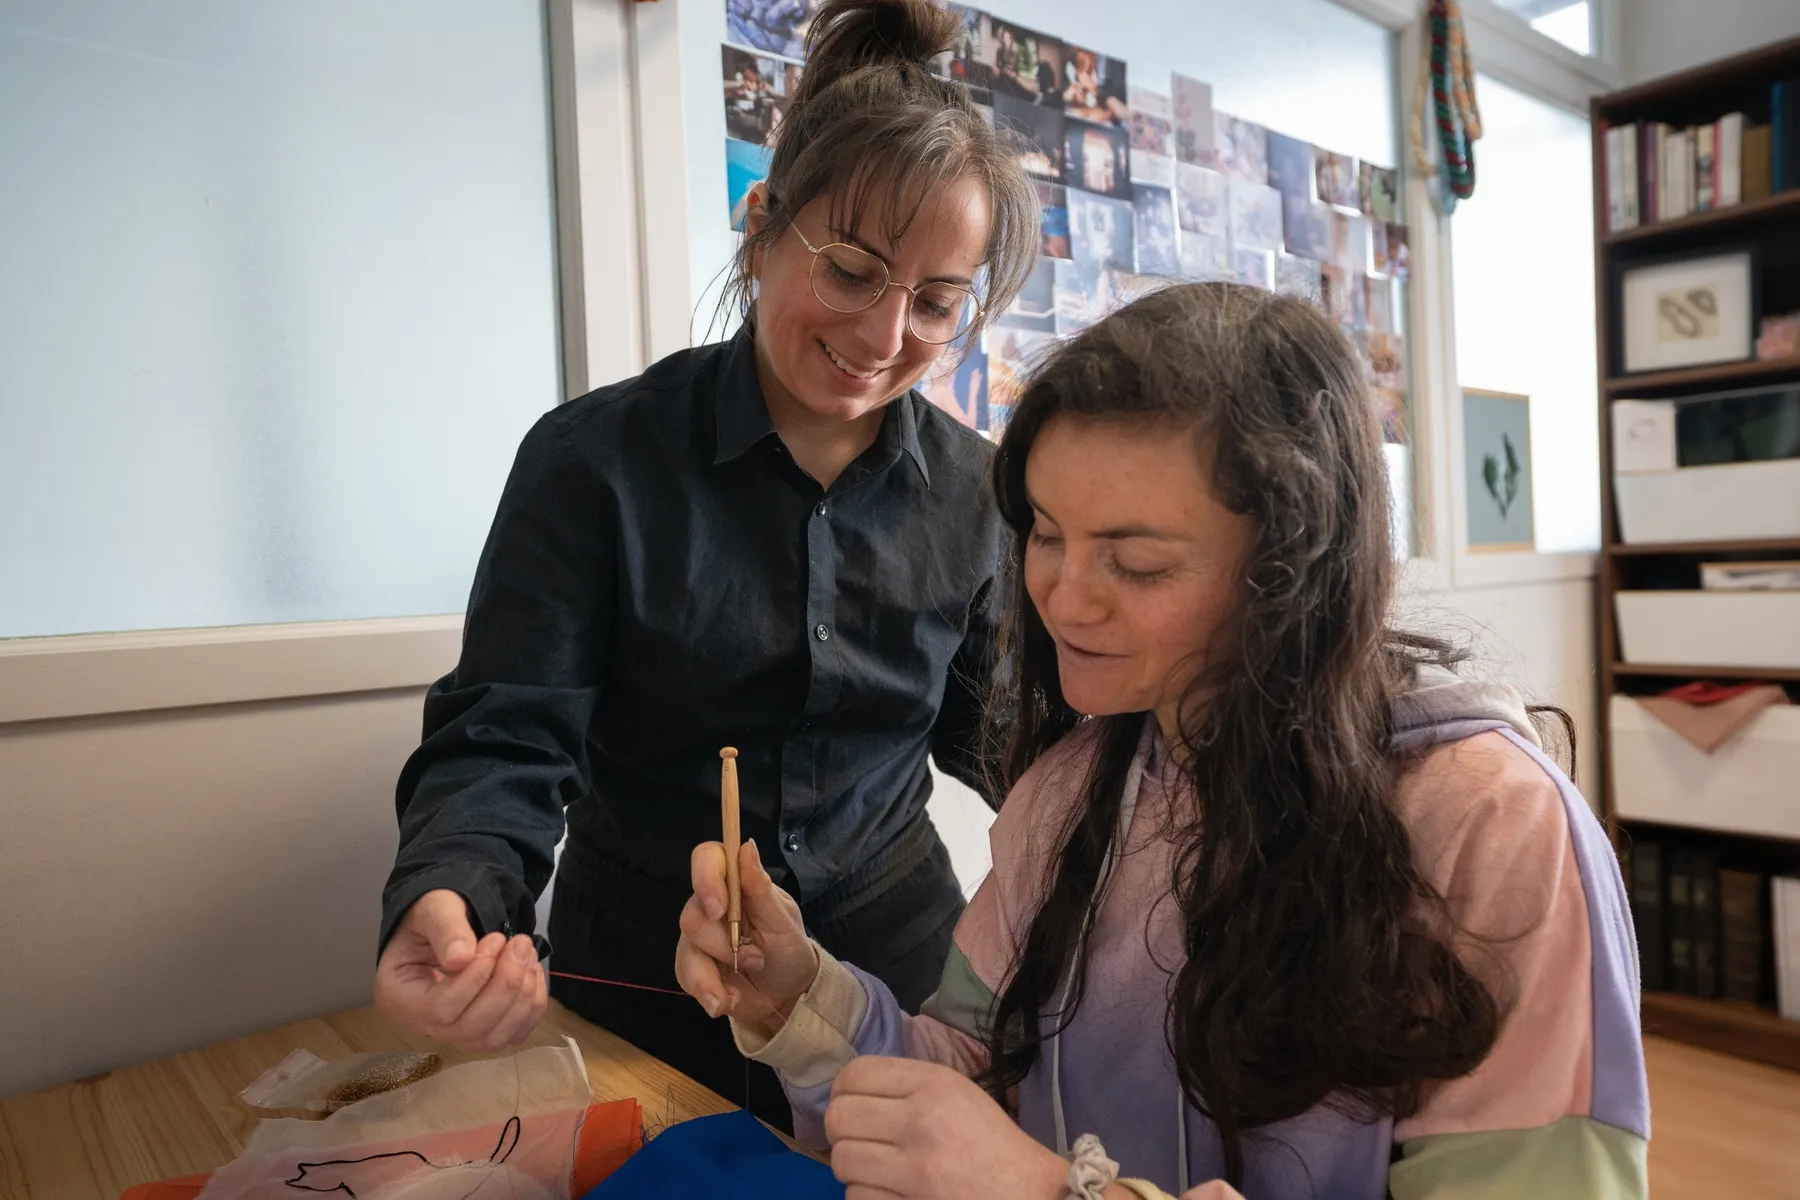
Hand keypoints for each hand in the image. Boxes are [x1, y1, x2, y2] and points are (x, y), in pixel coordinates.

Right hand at [373, 888, 546, 1052]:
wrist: (446, 924)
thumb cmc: (433, 915)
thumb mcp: (434, 909)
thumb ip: (446, 930)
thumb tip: (461, 958)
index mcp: (400, 997)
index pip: (439, 1008)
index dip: (475, 978)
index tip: (496, 939)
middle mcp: (424, 1025)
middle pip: (470, 1028)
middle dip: (505, 985)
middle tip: (520, 943)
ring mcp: (455, 1034)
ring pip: (495, 1038)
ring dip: (522, 995)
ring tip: (526, 952)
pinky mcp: (485, 1032)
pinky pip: (514, 1034)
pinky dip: (532, 1005)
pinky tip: (531, 970)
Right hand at [674, 839, 815, 1037]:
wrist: (787, 995)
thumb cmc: (789, 949)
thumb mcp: (784, 921)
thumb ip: (761, 889)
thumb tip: (747, 846)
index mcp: (736, 884)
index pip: (707, 859)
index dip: (705, 878)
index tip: (719, 909)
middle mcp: (711, 906)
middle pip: (692, 913)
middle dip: (723, 944)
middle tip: (756, 959)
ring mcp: (698, 937)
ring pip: (686, 948)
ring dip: (715, 974)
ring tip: (742, 987)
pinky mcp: (692, 967)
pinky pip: (685, 976)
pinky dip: (708, 992)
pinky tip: (729, 1000)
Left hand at [824, 1057, 1067, 1199]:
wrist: (1030, 1194)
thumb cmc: (991, 1143)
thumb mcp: (957, 1093)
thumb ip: (907, 1086)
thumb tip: (848, 1091)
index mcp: (934, 1083)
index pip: (855, 1074)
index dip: (843, 1091)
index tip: (854, 1106)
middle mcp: (920, 1120)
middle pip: (839, 1117)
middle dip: (843, 1131)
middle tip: (862, 1141)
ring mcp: (915, 1169)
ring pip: (842, 1161)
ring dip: (855, 1168)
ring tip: (877, 1170)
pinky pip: (857, 1197)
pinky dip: (868, 1197)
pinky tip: (890, 1194)